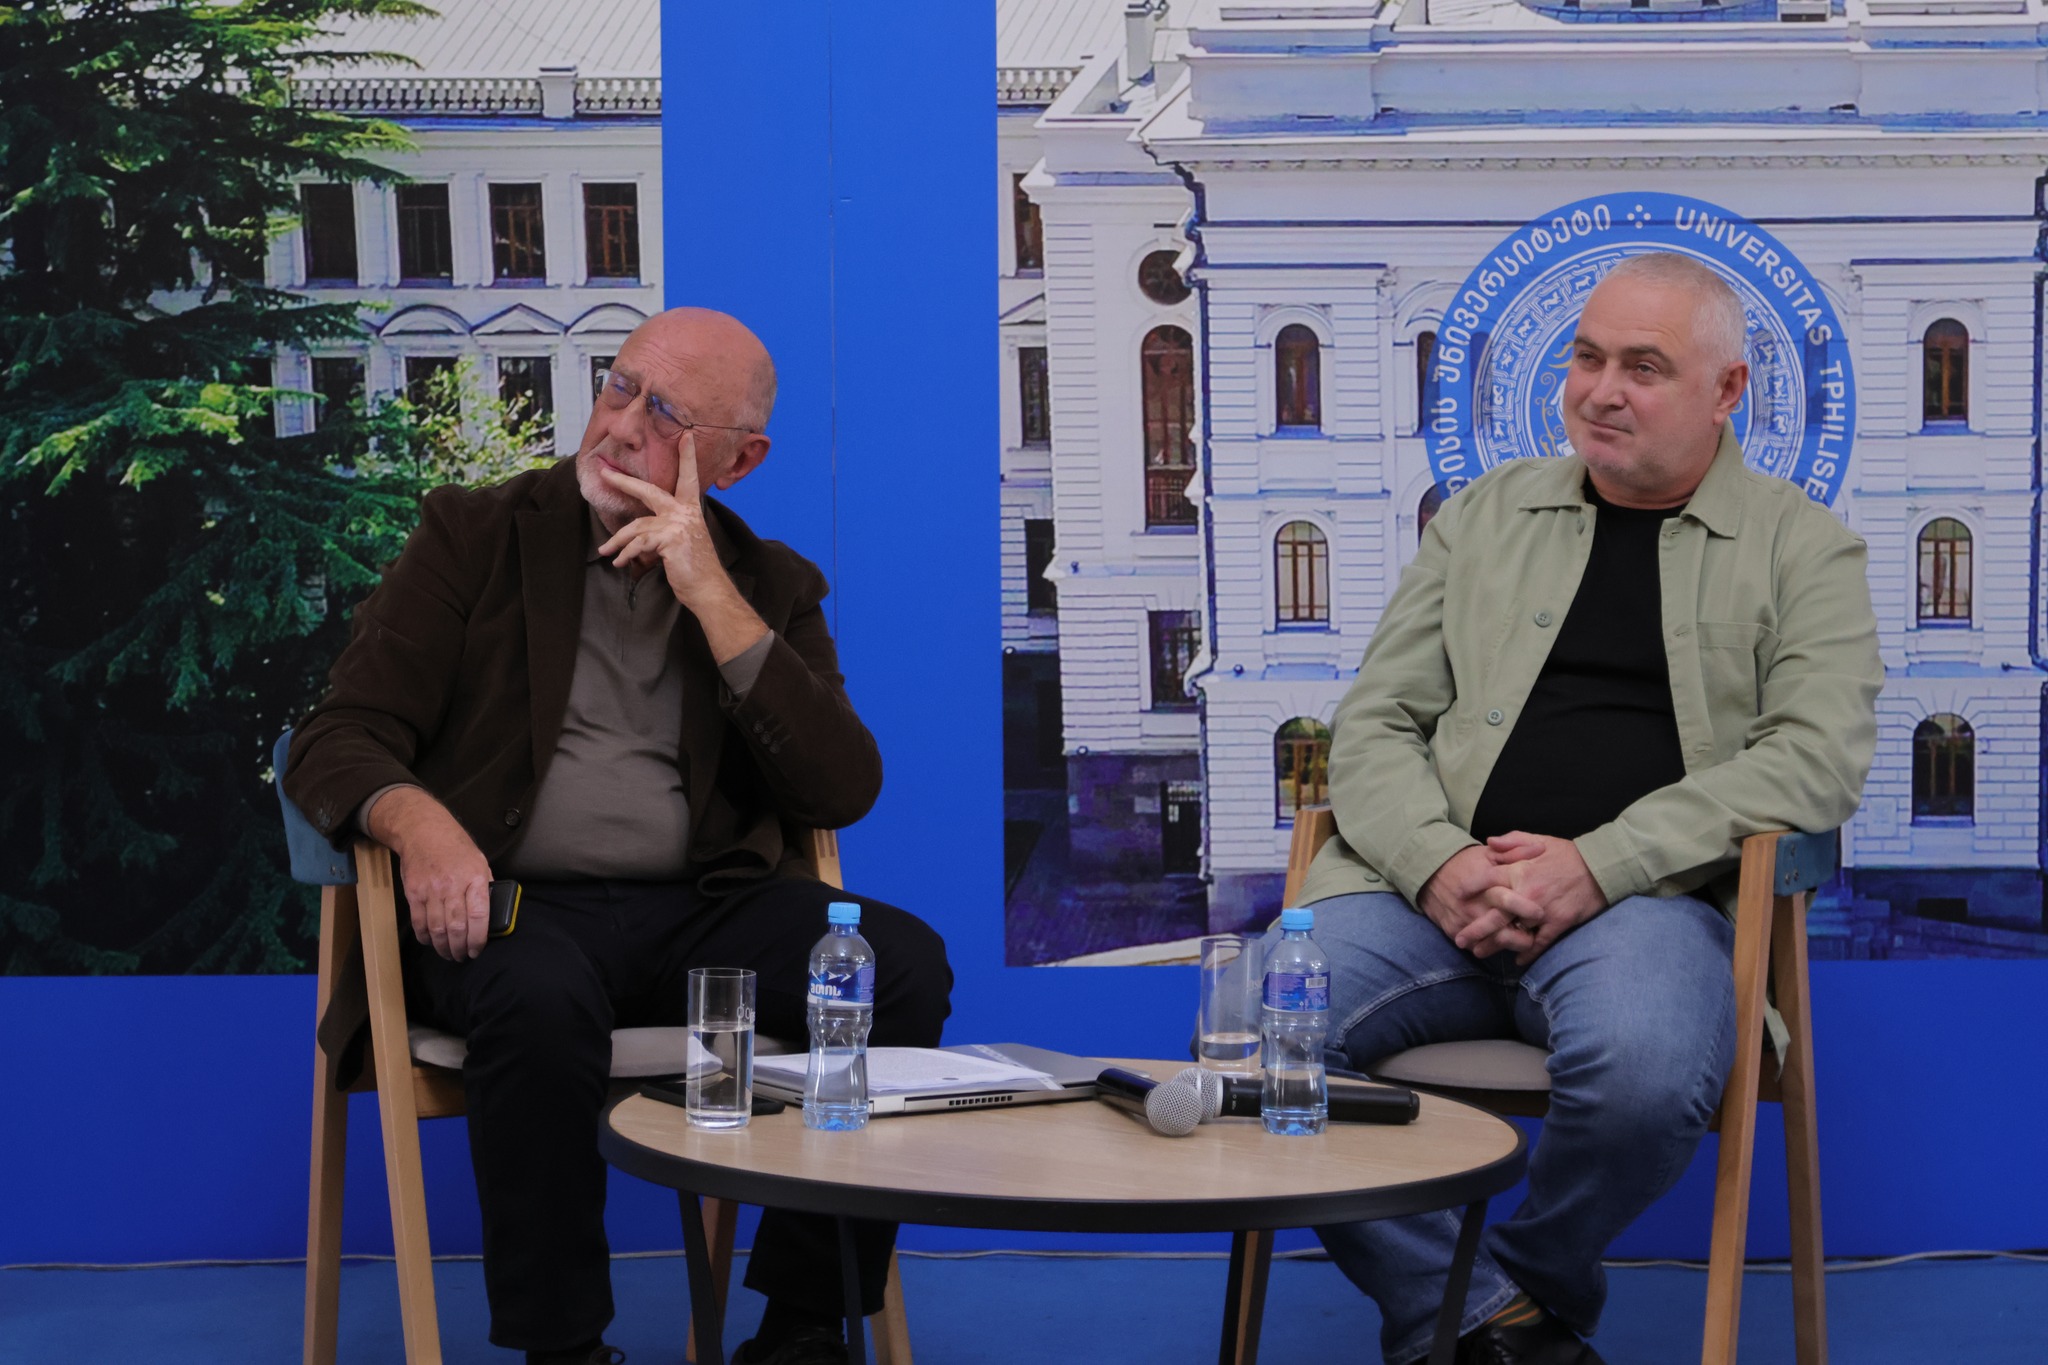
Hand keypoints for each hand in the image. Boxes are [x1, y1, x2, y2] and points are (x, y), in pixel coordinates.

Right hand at [367, 787, 492, 960]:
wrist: (424, 831)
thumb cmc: (456, 848)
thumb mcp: (480, 863)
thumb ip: (484, 888)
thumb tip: (491, 915)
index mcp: (474, 878)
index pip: (479, 916)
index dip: (478, 938)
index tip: (478, 950)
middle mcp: (452, 885)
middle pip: (456, 927)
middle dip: (460, 948)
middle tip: (463, 957)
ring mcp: (430, 890)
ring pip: (437, 929)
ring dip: (443, 947)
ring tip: (449, 954)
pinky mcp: (413, 893)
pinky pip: (419, 922)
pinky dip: (425, 937)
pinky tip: (431, 942)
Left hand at [595, 431, 726, 610]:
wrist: (708, 589)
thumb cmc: (695, 568)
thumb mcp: (683, 542)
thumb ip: (667, 530)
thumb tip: (640, 533)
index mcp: (691, 510)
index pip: (688, 478)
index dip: (687, 457)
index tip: (688, 436)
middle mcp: (685, 513)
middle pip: (650, 491)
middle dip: (624, 482)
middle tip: (605, 473)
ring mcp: (678, 525)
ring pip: (637, 526)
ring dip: (618, 541)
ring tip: (606, 552)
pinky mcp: (669, 540)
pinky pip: (638, 543)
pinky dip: (626, 553)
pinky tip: (620, 562)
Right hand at [1417, 845, 1533, 959]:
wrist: (1429, 872)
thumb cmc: (1466, 862)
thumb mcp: (1490, 854)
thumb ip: (1516, 851)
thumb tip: (1540, 848)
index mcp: (1487, 887)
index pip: (1508, 902)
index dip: (1526, 910)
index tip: (1540, 914)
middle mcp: (1475, 907)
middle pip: (1504, 933)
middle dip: (1522, 939)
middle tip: (1532, 937)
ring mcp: (1464, 922)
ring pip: (1492, 945)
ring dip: (1508, 945)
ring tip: (1519, 939)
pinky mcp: (1454, 931)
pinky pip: (1476, 947)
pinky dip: (1490, 947)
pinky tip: (1500, 941)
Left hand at [1473, 832, 1607, 965]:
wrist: (1600, 866)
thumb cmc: (1567, 853)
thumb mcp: (1537, 840)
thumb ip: (1511, 842)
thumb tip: (1488, 843)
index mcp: (1519, 870)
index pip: (1487, 879)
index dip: (1470, 887)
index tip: (1458, 896)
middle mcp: (1527, 892)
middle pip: (1494, 914)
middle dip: (1475, 929)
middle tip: (1460, 940)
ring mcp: (1543, 910)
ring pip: (1514, 932)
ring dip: (1495, 945)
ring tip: (1480, 953)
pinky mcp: (1559, 922)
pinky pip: (1540, 942)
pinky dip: (1528, 953)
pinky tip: (1517, 960)